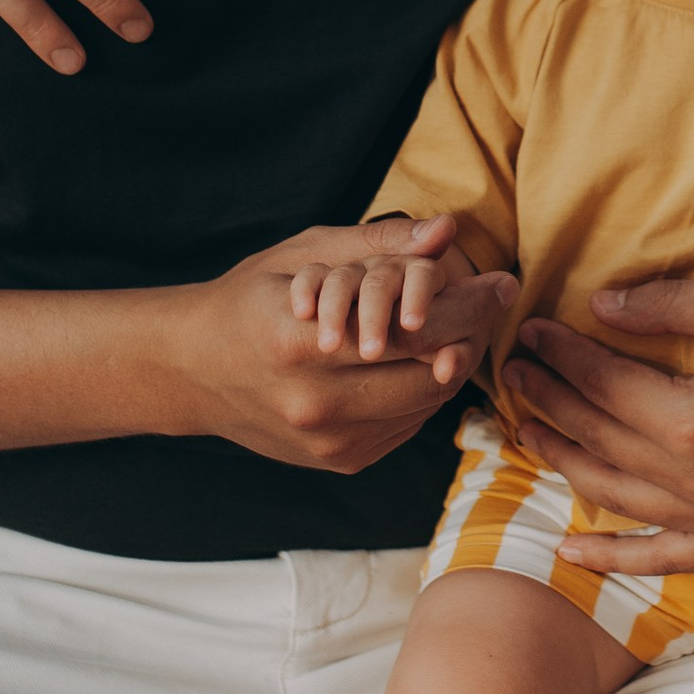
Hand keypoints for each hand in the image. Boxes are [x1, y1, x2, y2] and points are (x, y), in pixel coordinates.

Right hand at [182, 217, 513, 470]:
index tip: (500, 281)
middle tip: (493, 301)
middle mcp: (313, 405)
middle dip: (471, 334)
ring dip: (452, 364)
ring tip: (463, 326)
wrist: (193, 372)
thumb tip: (447, 231)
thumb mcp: (303, 255)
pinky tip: (423, 361)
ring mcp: (327, 442)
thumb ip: (377, 244)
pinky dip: (424, 392)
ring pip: (427, 405)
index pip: (411, 331)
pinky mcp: (339, 462)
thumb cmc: (249, 301)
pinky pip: (408, 426)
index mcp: (298, 346)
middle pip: (430, 374)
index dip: (468, 306)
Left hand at [508, 281, 693, 570]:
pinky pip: (660, 560)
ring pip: (611, 494)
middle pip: (596, 436)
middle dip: (547, 398)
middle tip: (514, 370)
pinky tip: (569, 552)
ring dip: (560, 460)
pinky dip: (612, 560)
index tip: (534, 331)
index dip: (561, 354)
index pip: (602, 384)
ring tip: (526, 429)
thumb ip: (667, 305)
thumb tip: (598, 304)